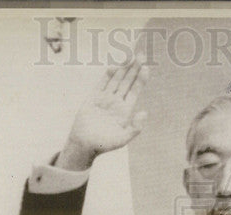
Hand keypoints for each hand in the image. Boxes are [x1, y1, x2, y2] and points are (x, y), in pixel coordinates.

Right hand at [56, 55, 149, 170]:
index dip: (140, 79)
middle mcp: (116, 102)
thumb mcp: (122, 139)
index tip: (146, 67)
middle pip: (127, 82)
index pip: (135, 91)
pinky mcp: (93, 98)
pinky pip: (101, 84)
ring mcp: (105, 99)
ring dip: (122, 68)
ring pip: (115, 80)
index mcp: (125, 110)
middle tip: (141, 54)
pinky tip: (114, 66)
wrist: (84, 144)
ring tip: (129, 55)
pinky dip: (107, 75)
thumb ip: (135, 128)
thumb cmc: (104, 144)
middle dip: (134, 69)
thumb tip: (145, 113)